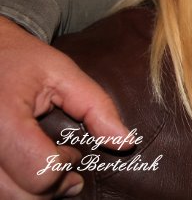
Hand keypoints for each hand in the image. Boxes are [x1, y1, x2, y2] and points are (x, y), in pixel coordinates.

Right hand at [0, 17, 129, 197]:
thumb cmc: (22, 60)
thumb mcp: (62, 73)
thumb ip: (96, 106)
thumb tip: (125, 142)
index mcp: (5, 119)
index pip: (40, 169)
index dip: (64, 166)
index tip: (73, 152)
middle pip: (20, 193)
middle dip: (51, 187)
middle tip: (66, 171)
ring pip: (3, 196)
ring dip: (31, 192)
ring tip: (49, 173)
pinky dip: (14, 186)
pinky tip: (27, 172)